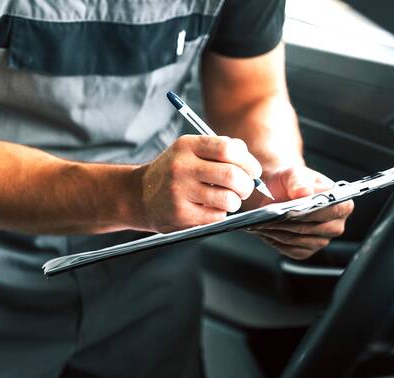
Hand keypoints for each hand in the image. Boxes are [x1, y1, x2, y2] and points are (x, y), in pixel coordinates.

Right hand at [134, 135, 261, 231]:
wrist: (140, 195)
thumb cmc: (174, 172)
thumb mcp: (190, 151)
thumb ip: (220, 150)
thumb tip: (249, 159)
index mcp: (187, 145)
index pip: (228, 149)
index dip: (248, 161)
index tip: (254, 171)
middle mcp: (181, 166)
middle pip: (231, 175)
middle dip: (247, 185)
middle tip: (245, 188)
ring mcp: (179, 191)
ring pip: (227, 199)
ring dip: (235, 202)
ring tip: (228, 200)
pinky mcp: (181, 214)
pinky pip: (217, 216)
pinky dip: (221, 213)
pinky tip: (211, 208)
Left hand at [248, 166, 353, 259]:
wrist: (276, 191)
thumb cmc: (289, 182)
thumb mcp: (292, 174)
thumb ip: (298, 181)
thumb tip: (304, 192)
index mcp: (340, 203)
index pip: (335, 210)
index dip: (315, 212)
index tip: (295, 209)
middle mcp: (335, 224)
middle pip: (317, 230)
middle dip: (293, 224)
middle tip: (273, 218)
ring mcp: (321, 240)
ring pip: (302, 241)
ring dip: (282, 233)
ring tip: (264, 223)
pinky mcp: (306, 250)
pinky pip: (292, 250)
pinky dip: (277, 241)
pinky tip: (266, 231)